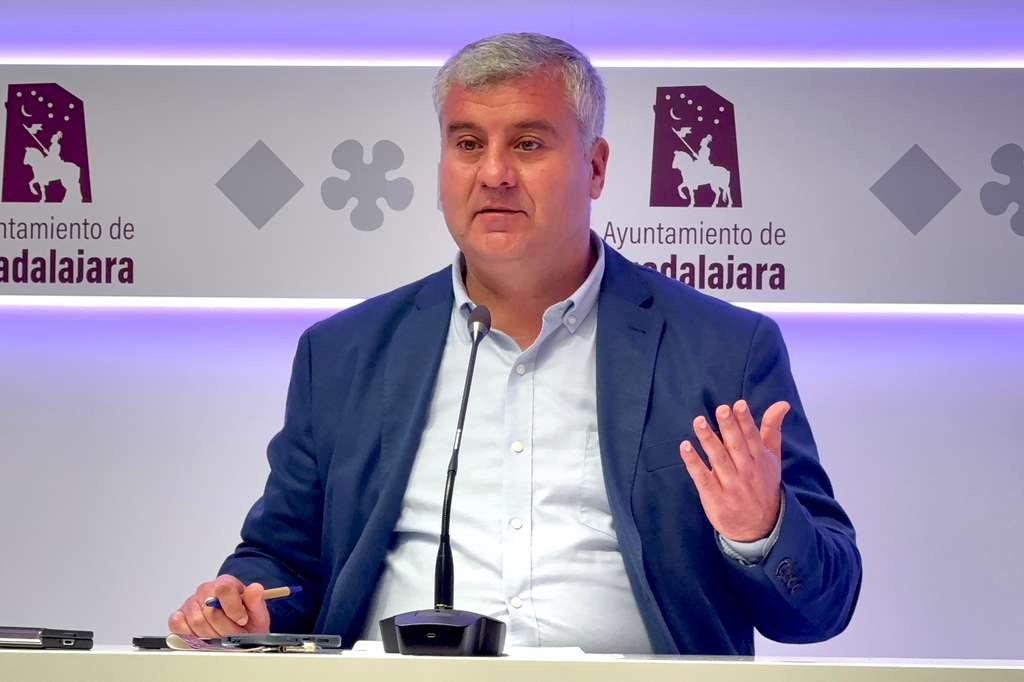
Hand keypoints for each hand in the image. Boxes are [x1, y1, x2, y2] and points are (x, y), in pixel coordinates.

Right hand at [168, 575, 270, 637]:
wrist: (236, 629)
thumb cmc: (246, 619)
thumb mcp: (257, 612)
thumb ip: (256, 601)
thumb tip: (255, 589)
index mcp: (225, 583)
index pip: (224, 588)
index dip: (233, 608)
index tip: (242, 620)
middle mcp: (205, 590)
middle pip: (210, 611)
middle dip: (226, 628)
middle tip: (235, 634)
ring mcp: (191, 603)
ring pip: (196, 622)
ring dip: (212, 635)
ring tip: (223, 637)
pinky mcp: (179, 616)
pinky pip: (179, 625)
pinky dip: (192, 635)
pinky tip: (205, 636)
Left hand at [679, 399, 789, 541]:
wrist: (760, 528)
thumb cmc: (763, 485)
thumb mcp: (772, 458)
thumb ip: (772, 430)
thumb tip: (782, 404)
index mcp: (759, 460)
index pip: (752, 437)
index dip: (746, 421)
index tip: (739, 404)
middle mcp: (745, 471)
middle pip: (736, 446)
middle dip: (729, 427)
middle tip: (721, 409)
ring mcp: (729, 484)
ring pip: (718, 459)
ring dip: (708, 440)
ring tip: (699, 422)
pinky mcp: (714, 496)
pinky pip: (702, 477)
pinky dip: (693, 463)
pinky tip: (685, 447)